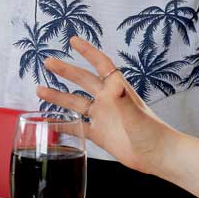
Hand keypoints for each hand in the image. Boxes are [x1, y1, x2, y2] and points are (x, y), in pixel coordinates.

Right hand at [37, 37, 173, 176]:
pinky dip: (63, 124)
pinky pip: (77, 127)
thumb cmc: (153, 133)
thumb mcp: (136, 116)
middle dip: (66, 71)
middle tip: (48, 62)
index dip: (88, 52)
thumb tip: (115, 83)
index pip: (101, 65)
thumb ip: (123, 100)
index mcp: (117, 90)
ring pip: (76, 103)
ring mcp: (103, 117)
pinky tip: (48, 122)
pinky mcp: (100, 134)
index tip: (73, 40)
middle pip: (83, 81)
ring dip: (59, 97)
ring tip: (39, 90)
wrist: (159, 157)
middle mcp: (108, 100)